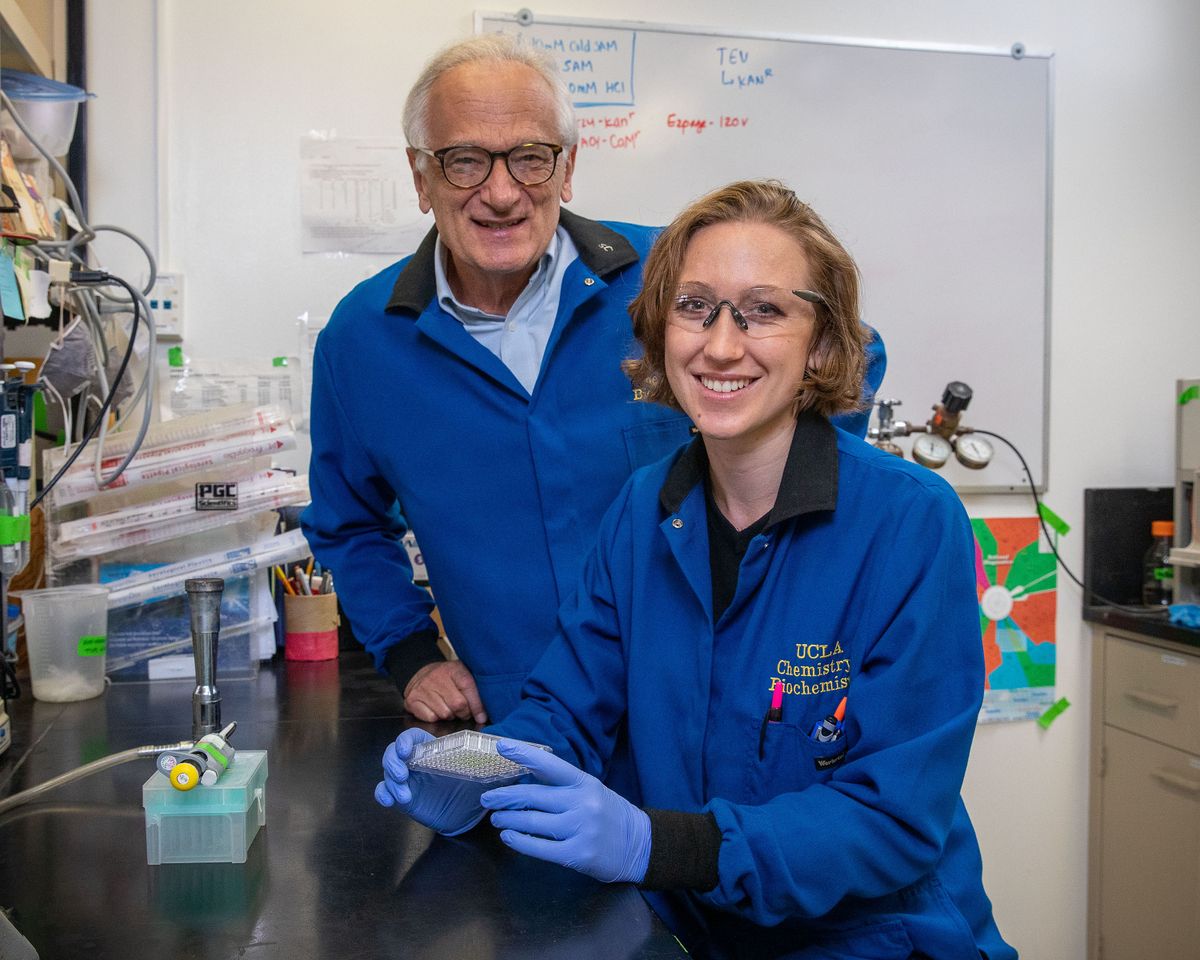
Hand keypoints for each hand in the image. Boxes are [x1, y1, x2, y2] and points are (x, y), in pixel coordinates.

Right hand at [374, 727, 484, 835]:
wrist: (467, 816)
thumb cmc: (473, 788)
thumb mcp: (483, 771)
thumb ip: (491, 759)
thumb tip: (504, 747)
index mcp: (432, 750)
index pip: (412, 737)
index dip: (405, 740)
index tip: (405, 750)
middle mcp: (416, 762)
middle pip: (393, 753)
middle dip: (392, 762)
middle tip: (402, 774)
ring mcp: (408, 780)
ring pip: (388, 773)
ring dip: (391, 782)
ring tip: (405, 795)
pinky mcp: (403, 797)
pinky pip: (385, 792)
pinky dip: (383, 794)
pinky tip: (389, 801)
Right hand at [404, 660, 487, 724]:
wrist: (420, 673)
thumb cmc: (446, 678)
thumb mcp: (461, 675)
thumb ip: (474, 690)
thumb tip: (483, 716)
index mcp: (453, 668)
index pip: (468, 687)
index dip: (477, 705)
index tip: (482, 717)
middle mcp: (437, 677)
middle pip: (458, 704)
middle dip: (464, 712)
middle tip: (463, 711)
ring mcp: (423, 688)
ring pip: (445, 713)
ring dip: (450, 715)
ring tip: (448, 707)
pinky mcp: (412, 700)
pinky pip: (431, 718)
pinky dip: (436, 718)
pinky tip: (436, 709)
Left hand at [480, 739, 650, 883]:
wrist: (640, 845)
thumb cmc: (609, 814)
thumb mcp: (591, 791)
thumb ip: (563, 786)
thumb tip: (524, 781)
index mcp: (585, 782)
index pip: (550, 765)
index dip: (524, 755)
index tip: (501, 746)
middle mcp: (582, 803)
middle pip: (533, 796)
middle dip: (505, 797)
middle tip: (487, 798)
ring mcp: (580, 829)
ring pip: (532, 822)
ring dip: (508, 820)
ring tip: (497, 819)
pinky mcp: (576, 854)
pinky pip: (539, 847)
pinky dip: (519, 842)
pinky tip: (509, 837)